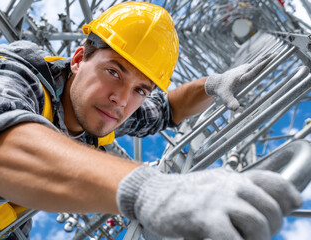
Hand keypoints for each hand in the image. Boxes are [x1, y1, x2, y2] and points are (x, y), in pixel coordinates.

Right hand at [117, 167, 301, 239]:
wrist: (151, 194)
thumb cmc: (182, 195)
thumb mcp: (213, 185)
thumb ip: (237, 193)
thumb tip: (267, 207)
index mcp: (235, 178)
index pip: (276, 184)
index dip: (288, 199)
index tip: (288, 208)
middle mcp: (232, 186)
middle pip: (271, 212)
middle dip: (266, 231)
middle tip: (248, 236)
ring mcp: (220, 201)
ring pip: (258, 227)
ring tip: (233, 239)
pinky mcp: (206, 219)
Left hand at [205, 54, 273, 109]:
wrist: (217, 82)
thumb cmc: (222, 90)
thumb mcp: (225, 97)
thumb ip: (230, 102)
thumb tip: (235, 109)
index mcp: (240, 78)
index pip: (253, 71)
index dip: (261, 66)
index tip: (269, 61)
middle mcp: (243, 71)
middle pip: (256, 64)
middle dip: (266, 60)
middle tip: (277, 54)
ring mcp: (244, 68)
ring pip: (256, 62)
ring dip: (266, 57)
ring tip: (276, 53)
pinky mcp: (245, 68)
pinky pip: (255, 63)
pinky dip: (262, 59)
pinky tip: (268, 56)